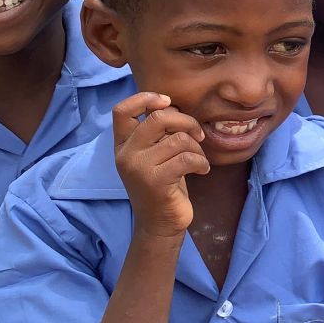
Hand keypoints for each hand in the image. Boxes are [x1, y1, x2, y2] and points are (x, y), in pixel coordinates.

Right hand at [113, 92, 207, 237]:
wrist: (160, 223)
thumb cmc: (163, 184)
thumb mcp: (155, 154)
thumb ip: (157, 132)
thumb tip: (171, 105)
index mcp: (122, 145)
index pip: (122, 110)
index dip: (145, 98)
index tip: (168, 102)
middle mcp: (125, 154)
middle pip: (158, 119)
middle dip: (186, 122)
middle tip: (198, 135)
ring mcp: (138, 168)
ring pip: (179, 139)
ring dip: (197, 148)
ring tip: (198, 160)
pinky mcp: (155, 181)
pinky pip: (187, 158)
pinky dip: (201, 162)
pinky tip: (202, 171)